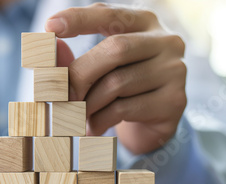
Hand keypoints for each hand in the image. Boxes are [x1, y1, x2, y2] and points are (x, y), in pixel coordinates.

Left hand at [46, 3, 186, 154]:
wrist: (150, 124)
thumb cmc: (118, 89)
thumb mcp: (97, 70)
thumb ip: (74, 58)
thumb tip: (54, 46)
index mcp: (144, 22)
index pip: (110, 14)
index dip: (80, 19)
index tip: (51, 26)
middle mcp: (166, 41)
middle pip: (115, 49)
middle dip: (81, 74)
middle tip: (63, 96)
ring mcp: (174, 70)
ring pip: (117, 83)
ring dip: (89, 104)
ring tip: (79, 116)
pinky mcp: (174, 101)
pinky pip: (124, 109)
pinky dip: (100, 120)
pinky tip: (94, 126)